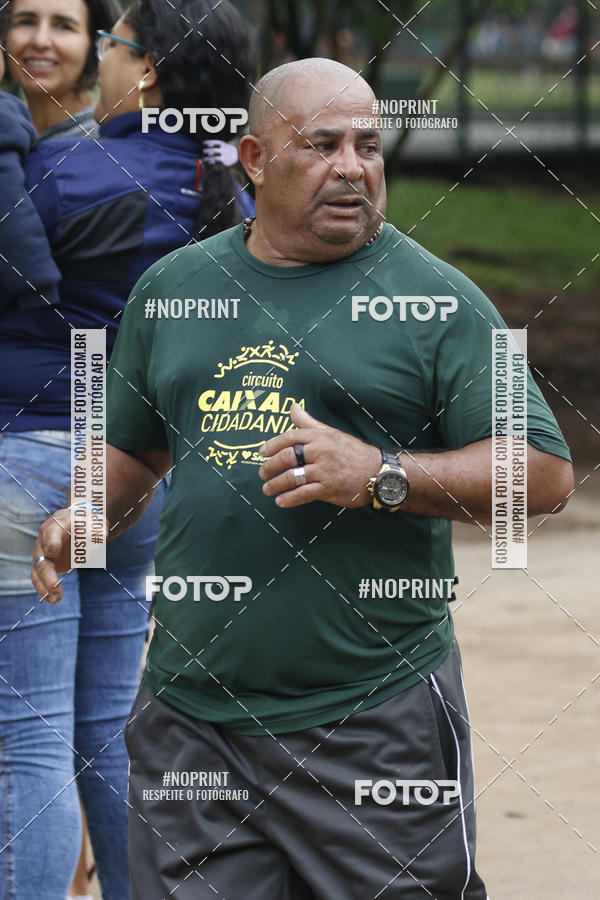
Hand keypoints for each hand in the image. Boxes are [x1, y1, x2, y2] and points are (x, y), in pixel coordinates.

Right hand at [30, 508, 107, 603]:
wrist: (81, 524)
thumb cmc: (88, 522)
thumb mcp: (96, 522)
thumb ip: (98, 529)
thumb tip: (101, 535)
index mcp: (59, 522)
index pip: (52, 531)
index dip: (51, 540)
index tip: (53, 550)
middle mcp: (46, 537)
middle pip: (42, 555)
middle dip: (47, 573)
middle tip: (55, 586)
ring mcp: (43, 552)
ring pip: (38, 570)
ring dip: (45, 586)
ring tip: (56, 599)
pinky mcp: (46, 564)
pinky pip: (41, 578)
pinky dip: (45, 590)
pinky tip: (53, 600)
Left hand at [258, 404, 379, 508]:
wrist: (376, 471)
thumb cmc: (352, 451)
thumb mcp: (331, 433)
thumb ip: (309, 422)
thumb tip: (293, 407)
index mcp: (320, 436)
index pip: (290, 437)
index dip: (272, 445)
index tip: (261, 453)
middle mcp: (321, 451)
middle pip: (287, 457)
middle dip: (270, 466)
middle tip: (262, 473)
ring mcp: (324, 470)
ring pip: (293, 477)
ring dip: (276, 484)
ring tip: (267, 489)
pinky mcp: (329, 488)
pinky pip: (304, 493)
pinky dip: (290, 499)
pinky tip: (281, 501)